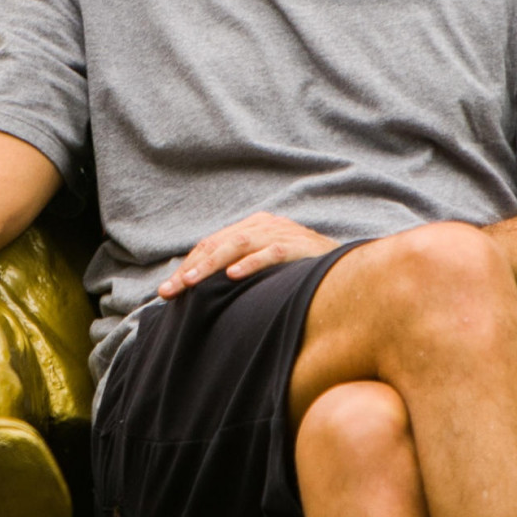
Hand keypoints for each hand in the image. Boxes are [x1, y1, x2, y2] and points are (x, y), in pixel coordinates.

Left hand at [158, 212, 338, 299]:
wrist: (349, 267)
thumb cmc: (301, 272)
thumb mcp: (267, 267)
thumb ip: (240, 271)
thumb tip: (201, 291)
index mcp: (253, 227)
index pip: (211, 244)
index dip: (188, 265)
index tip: (166, 290)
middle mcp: (264, 225)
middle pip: (219, 243)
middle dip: (191, 268)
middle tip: (169, 291)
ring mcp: (283, 233)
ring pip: (239, 245)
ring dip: (212, 265)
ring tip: (192, 283)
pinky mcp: (301, 246)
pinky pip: (272, 253)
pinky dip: (251, 263)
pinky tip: (233, 276)